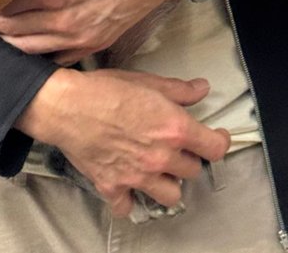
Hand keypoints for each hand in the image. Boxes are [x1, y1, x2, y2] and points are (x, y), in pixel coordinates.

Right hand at [16, 67, 230, 216]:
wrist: (67, 105)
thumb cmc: (105, 89)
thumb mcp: (146, 81)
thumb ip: (178, 90)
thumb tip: (201, 88)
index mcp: (174, 129)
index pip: (215, 148)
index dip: (220, 141)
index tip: (216, 137)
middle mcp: (161, 157)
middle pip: (192, 171)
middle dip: (188, 158)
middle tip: (177, 147)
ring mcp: (138, 177)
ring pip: (170, 195)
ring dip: (168, 183)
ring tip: (159, 170)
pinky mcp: (114, 187)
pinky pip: (129, 207)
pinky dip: (130, 200)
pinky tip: (128, 187)